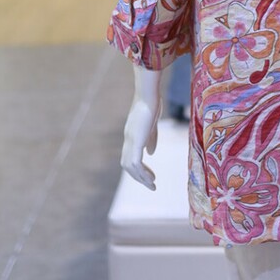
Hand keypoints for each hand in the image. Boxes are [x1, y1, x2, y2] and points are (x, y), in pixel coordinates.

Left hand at [120, 63, 163, 189]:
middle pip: (127, 164)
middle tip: (151, 184)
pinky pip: (135, 163)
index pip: (130, 156)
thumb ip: (151, 139)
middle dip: (138, 176)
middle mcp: (128, 139)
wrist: (148, 95)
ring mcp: (130, 141)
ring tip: (152, 184)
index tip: (149, 175)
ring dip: (140, 178)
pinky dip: (141, 173)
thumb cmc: (152, 104)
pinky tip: (150, 178)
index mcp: (131, 135)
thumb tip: (150, 153)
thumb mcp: (152, 125)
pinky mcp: (136, 142)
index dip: (138, 167)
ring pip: (130, 167)